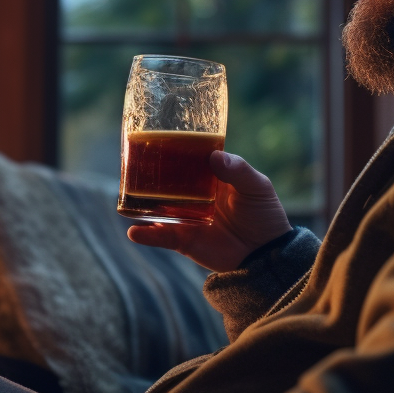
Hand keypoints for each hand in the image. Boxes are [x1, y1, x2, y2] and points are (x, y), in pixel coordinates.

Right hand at [127, 150, 292, 271]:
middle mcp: (194, 195)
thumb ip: (238, 170)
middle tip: (133, 163)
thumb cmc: (265, 215)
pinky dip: (147, 234)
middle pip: (167, 181)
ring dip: (141, 202)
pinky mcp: (184, 240)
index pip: (187, 159)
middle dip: (149, 174)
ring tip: (125, 194)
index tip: (156, 138)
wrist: (267, 254)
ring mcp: (186, 217)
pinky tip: (134, 231)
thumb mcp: (257, 187)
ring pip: (158, 207)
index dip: (173, 150)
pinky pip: (161, 236)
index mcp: (211, 177)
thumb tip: (213, 156)